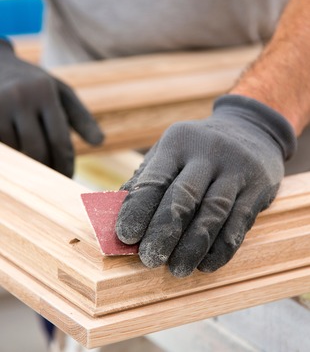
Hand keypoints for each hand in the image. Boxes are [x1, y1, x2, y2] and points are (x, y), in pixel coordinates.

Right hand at [0, 39, 102, 176]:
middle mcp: (20, 97)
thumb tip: (100, 142)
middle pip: (37, 151)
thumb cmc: (36, 85)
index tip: (68, 179)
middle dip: (47, 170)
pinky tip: (21, 156)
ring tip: (37, 165)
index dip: (65, 165)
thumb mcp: (61, 94)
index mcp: (44, 92)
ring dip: (29, 164)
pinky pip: (3, 149)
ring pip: (17, 152)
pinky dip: (13, 156)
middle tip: (54, 182)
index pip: (59, 140)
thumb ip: (81, 118)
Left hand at [116, 95, 295, 276]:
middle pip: (184, 197)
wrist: (249, 128)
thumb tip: (118, 214)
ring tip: (177, 269)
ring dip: (193, 246)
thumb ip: (147, 177)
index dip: (138, 209)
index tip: (125, 237)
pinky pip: (239, 223)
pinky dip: (221, 248)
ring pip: (213, 212)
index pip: (155, 178)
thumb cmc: (198, 148)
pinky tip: (206, 264)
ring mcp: (237, 167)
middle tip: (149, 260)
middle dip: (164, 232)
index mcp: (178, 142)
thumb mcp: (171, 150)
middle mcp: (208, 152)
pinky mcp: (259, 185)